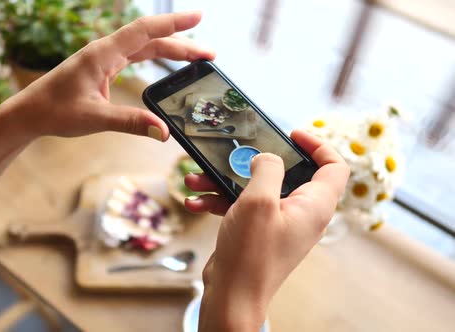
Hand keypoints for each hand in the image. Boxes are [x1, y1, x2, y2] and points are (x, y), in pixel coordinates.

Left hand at [1, 11, 214, 141]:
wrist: (29, 113)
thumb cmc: (55, 111)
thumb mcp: (94, 118)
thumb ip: (130, 122)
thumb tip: (163, 132)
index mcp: (102, 54)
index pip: (145, 31)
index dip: (173, 22)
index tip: (198, 14)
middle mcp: (104, 51)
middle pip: (150, 40)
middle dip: (182, 43)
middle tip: (210, 54)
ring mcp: (103, 59)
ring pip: (144, 48)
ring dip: (170, 51)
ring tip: (196, 59)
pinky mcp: (101, 69)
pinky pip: (134, 57)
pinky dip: (154, 58)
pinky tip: (165, 64)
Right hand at [185, 130, 349, 330]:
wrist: (232, 295)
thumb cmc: (250, 253)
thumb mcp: (259, 201)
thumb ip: (267, 169)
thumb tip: (267, 158)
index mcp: (314, 205)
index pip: (334, 166)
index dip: (317, 144)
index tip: (291, 134)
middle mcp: (301, 213)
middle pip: (287, 173)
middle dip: (252, 162)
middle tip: (234, 155)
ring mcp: (279, 223)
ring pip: (257, 189)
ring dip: (227, 181)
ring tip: (198, 179)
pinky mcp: (258, 232)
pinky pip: (243, 206)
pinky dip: (221, 200)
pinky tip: (197, 201)